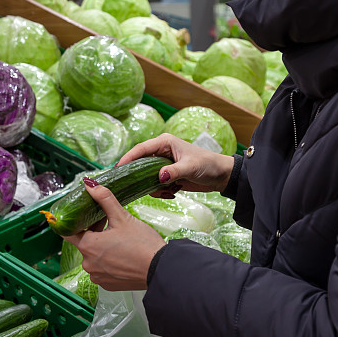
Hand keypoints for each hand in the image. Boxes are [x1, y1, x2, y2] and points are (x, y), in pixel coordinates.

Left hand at [63, 178, 165, 290]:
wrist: (161, 270)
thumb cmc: (142, 244)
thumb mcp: (122, 217)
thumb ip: (104, 198)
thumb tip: (90, 184)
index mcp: (88, 246)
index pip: (68, 231)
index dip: (74, 221)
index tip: (83, 214)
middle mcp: (88, 264)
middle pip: (83, 242)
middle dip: (94, 230)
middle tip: (109, 221)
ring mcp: (97, 276)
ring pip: (93, 256)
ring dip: (101, 246)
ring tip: (119, 237)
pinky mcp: (107, 284)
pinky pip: (102, 269)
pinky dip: (109, 260)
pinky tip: (122, 253)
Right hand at [118, 134, 234, 193]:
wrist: (220, 176)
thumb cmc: (207, 164)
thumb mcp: (191, 167)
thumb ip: (174, 172)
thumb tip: (159, 177)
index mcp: (164, 143)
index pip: (141, 149)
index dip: (128, 158)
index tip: (118, 168)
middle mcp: (161, 152)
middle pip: (140, 164)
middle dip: (139, 177)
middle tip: (136, 187)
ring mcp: (162, 165)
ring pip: (146, 178)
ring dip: (154, 188)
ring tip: (169, 191)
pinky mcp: (166, 177)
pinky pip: (155, 186)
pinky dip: (161, 192)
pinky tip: (173, 193)